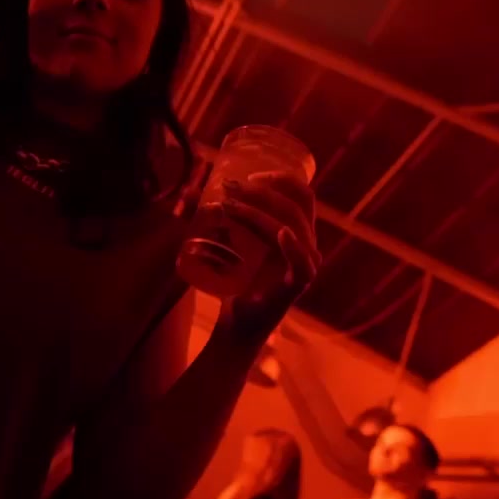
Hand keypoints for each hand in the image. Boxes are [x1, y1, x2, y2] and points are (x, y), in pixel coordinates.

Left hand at [220, 171, 320, 337]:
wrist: (235, 323)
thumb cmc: (234, 281)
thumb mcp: (226, 242)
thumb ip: (216, 217)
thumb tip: (190, 188)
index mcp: (299, 231)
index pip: (302, 196)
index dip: (281, 178)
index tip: (249, 175)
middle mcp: (308, 245)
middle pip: (294, 206)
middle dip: (260, 192)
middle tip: (228, 188)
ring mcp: (305, 266)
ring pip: (289, 227)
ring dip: (257, 213)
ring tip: (228, 207)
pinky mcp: (297, 286)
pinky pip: (302, 264)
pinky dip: (294, 248)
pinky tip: (282, 234)